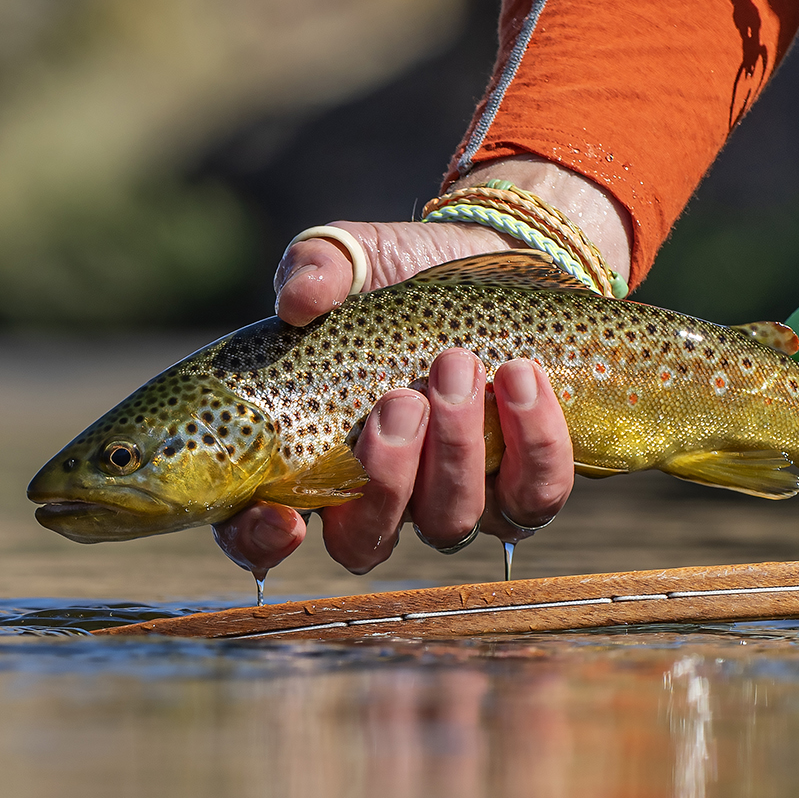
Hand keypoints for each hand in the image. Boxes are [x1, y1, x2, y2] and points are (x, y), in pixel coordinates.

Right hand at [212, 158, 628, 578]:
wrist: (495, 260)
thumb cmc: (404, 274)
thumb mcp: (355, 257)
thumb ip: (317, 269)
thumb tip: (299, 300)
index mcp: (314, 456)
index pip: (264, 534)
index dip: (262, 540)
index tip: (281, 518)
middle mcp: (383, 496)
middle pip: (368, 539)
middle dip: (385, 477)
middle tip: (401, 400)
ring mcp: (458, 500)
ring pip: (452, 521)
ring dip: (456, 451)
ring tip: (459, 367)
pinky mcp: (528, 484)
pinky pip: (536, 494)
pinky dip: (533, 441)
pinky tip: (520, 376)